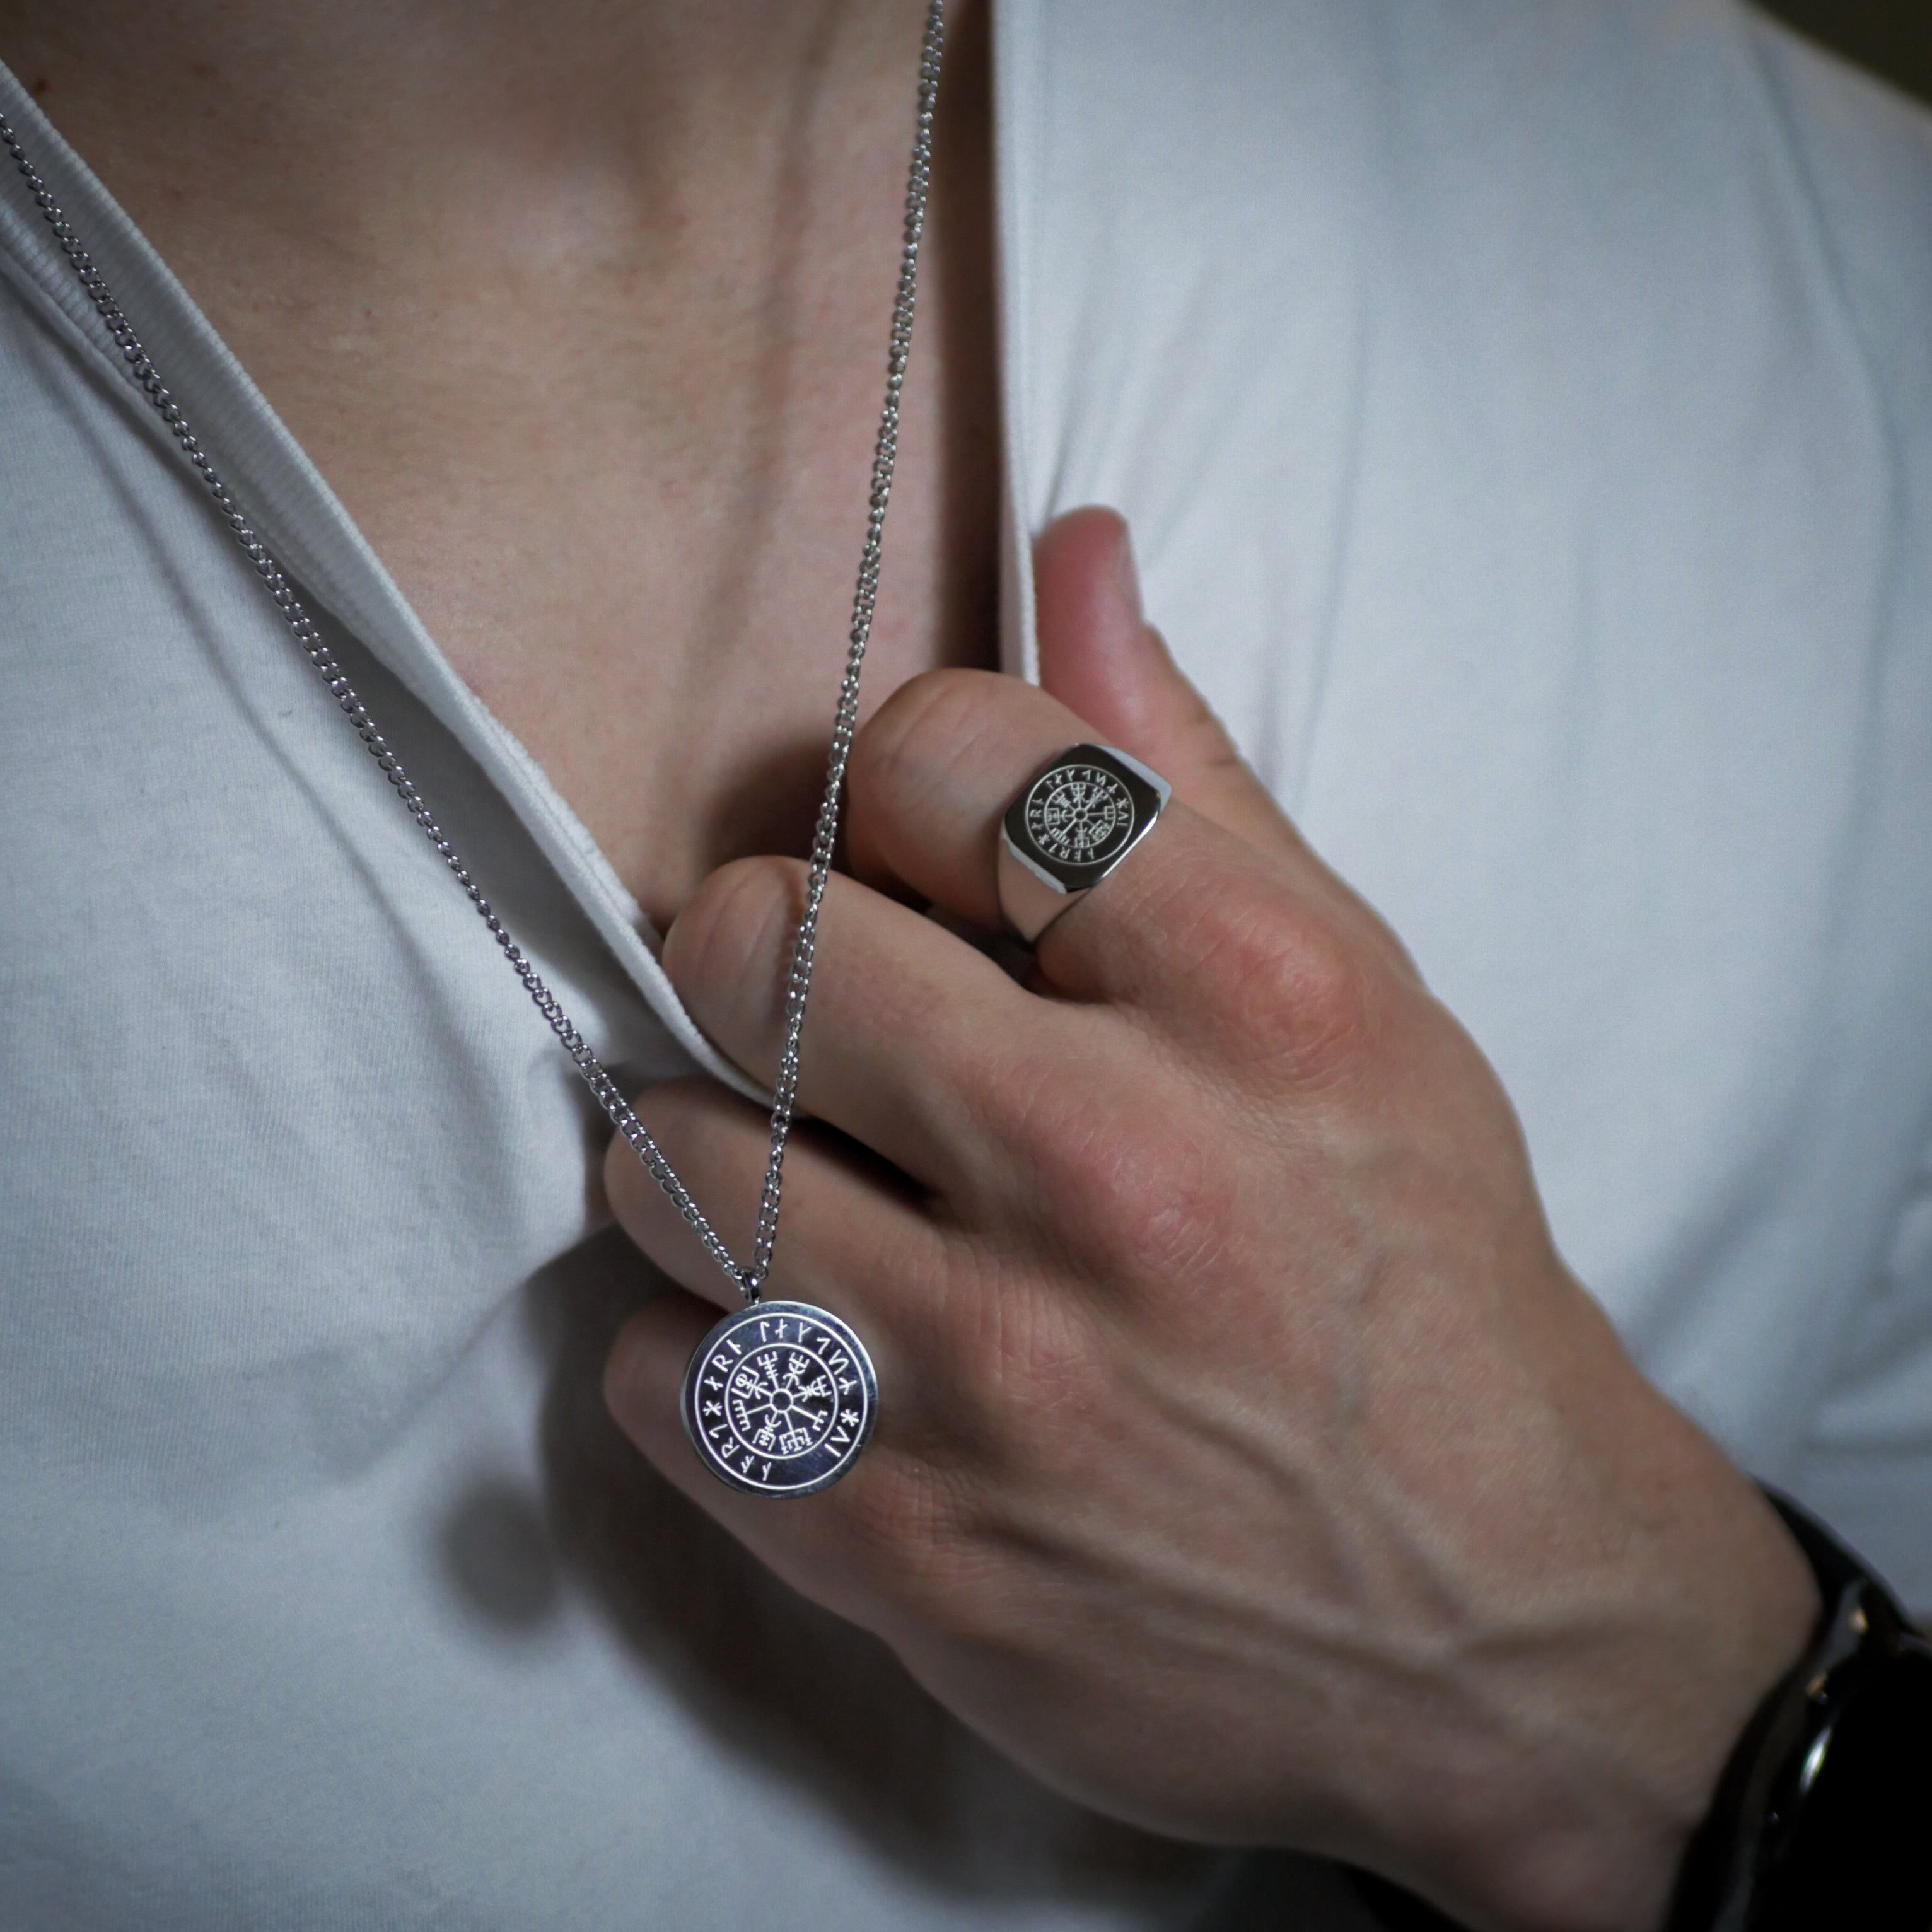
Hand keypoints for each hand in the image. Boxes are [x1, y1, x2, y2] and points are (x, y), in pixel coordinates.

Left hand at [602, 509, 1817, 1931]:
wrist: (1490, 1620)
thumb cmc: (1416, 1279)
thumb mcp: (1357, 1006)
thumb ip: (1187, 779)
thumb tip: (1068, 550)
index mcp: (1247, 998)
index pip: (940, 752)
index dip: (901, 779)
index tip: (917, 851)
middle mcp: (1114, 1168)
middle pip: (754, 941)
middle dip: (759, 958)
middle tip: (814, 1017)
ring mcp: (995, 1376)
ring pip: (665, 1164)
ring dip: (703, 1158)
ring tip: (799, 1188)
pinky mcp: (906, 1549)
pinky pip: (660, 1382)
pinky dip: (706, 1356)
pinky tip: (812, 1355)